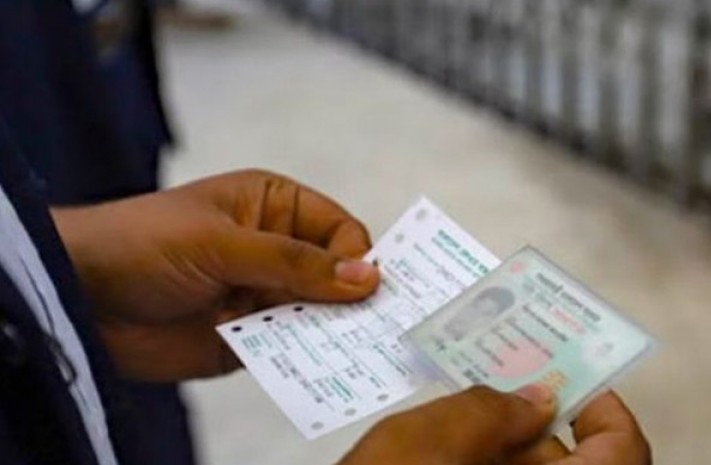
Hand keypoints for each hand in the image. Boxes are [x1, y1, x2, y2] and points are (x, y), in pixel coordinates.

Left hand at [53, 170, 379, 380]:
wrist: (80, 296)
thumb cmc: (146, 244)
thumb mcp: (222, 243)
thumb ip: (294, 262)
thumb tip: (368, 277)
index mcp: (275, 207)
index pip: (340, 230)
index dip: (358, 258)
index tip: (369, 290)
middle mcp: (277, 249)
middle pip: (337, 274)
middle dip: (351, 297)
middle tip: (375, 325)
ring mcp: (264, 294)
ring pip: (320, 313)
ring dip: (333, 329)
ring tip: (353, 350)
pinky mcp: (249, 336)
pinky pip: (292, 346)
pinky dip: (306, 355)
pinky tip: (320, 366)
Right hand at [338, 387, 649, 464]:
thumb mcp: (434, 440)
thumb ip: (492, 409)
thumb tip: (537, 400)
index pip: (623, 451)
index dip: (602, 405)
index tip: (566, 373)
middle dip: (544, 418)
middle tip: (507, 373)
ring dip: (510, 442)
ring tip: (471, 402)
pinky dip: (488, 464)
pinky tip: (453, 442)